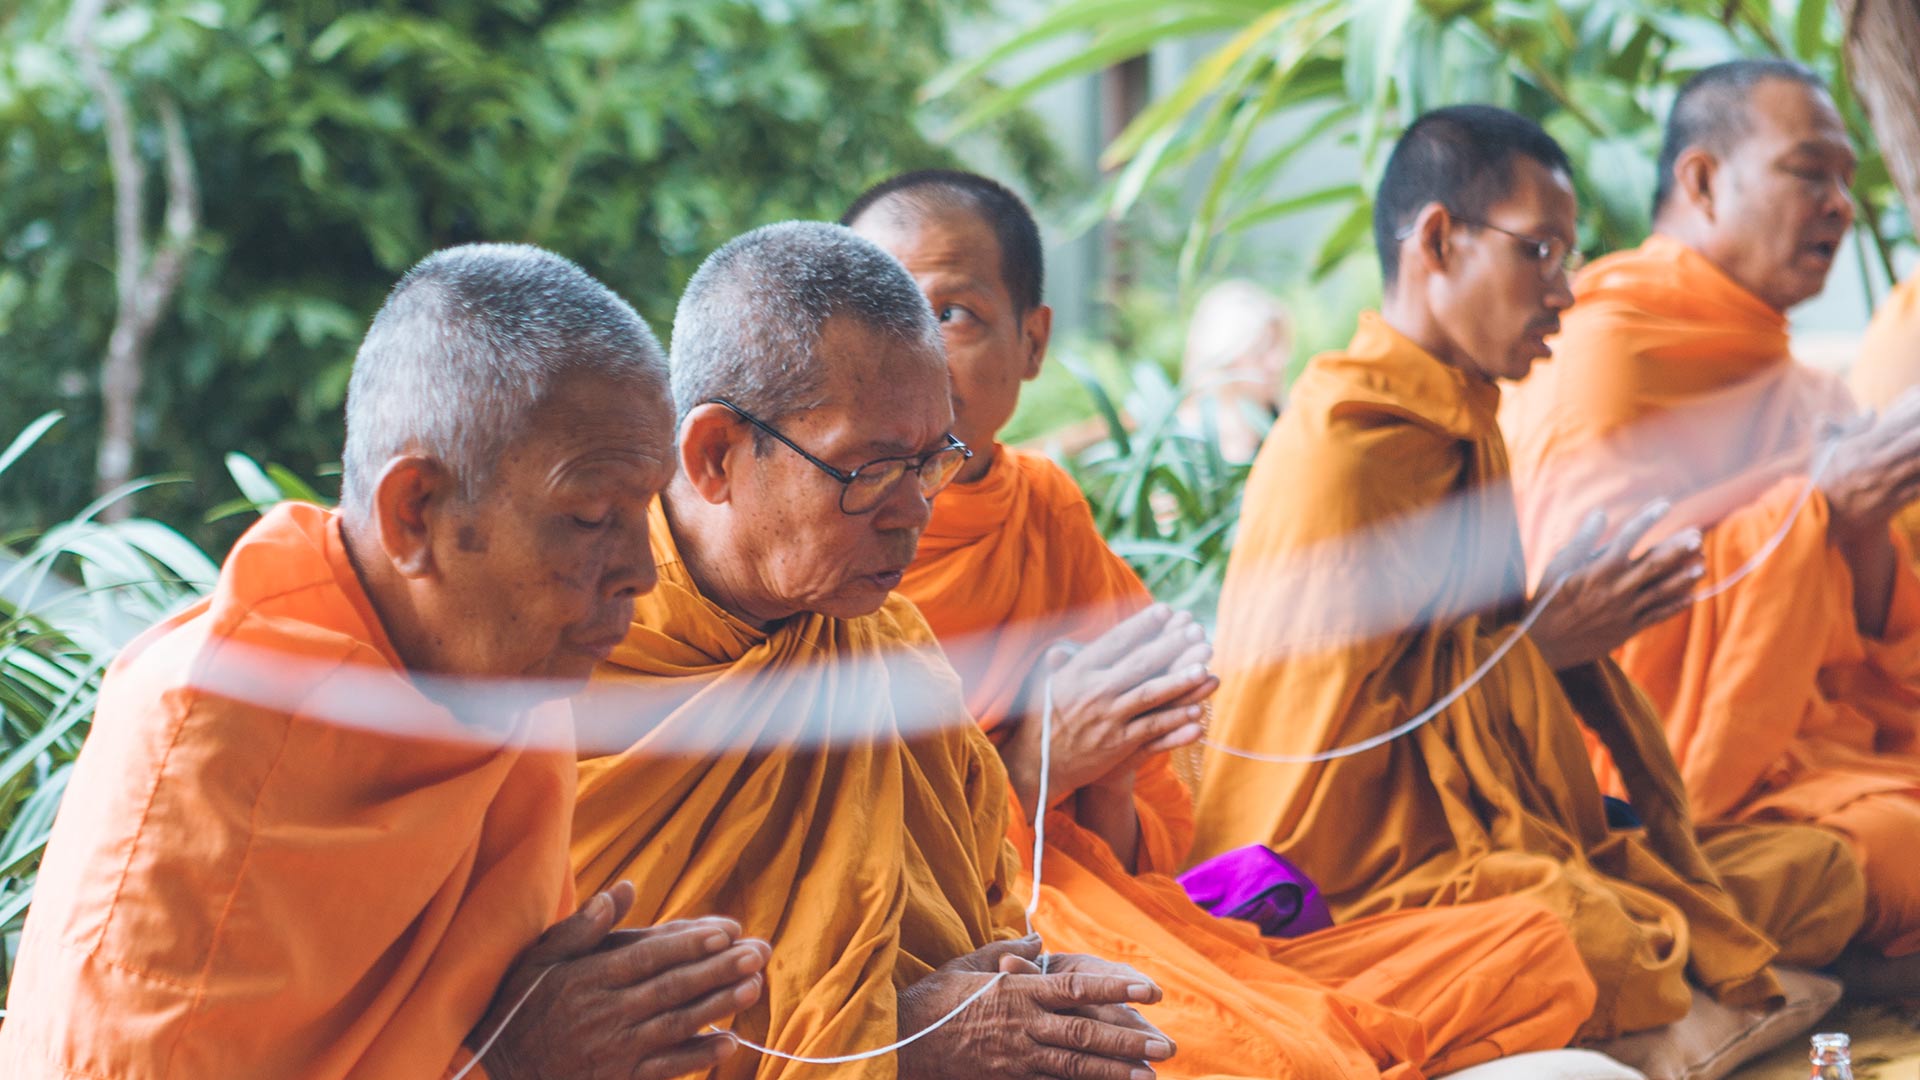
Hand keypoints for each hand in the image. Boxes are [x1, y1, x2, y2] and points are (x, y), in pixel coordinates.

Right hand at [480, 881, 769, 1079]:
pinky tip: (729, 1041)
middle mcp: (604, 1013)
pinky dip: (697, 1057)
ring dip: (717, 1007)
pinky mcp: (617, 1079)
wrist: (494, 1063)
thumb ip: (584, 924)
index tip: (726, 930)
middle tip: (758, 953)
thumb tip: (624, 888)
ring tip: (753, 986)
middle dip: (718, 970)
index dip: (688, 944)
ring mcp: (612, 1050)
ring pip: (673, 1025)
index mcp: (588, 978)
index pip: (647, 957)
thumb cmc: (520, 1000)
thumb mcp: (540, 955)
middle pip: (670, 988)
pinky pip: (663, 1069)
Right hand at [895, 937, 1172, 1079]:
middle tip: (1165, 1047)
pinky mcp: (1009, 1079)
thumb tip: (1036, 939)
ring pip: (1075, 1065)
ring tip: (1149, 1077)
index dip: (1117, 988)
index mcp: (1017, 991)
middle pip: (1085, 1033)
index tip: (1151, 990)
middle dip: (1129, 1041)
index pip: (1077, 987)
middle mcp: (1023, 1025)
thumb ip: (1007, 951)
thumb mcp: (967, 964)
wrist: (900, 1043)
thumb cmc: (932, 1000)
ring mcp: (1017, 1058)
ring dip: (1115, 1071)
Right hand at [1001, 605, 1216, 812]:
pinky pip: (1153, 730)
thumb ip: (1061, 661)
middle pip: (1140, 664)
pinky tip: (1198, 712)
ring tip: (1205, 667)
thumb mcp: (1045, 684)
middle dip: (1171, 645)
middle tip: (1196, 630)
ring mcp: (1108, 720)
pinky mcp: (1119, 745)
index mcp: (1078, 672)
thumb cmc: (1044, 718)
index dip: (1142, 625)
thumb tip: (1065, 641)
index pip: (1115, 642)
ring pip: (1151, 695)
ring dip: (1180, 680)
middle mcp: (1095, 693)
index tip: (1165, 610)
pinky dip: (1176, 721)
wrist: (1040, 765)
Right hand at [1529, 499, 1703, 669]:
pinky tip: (1692, 597)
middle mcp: (1616, 589)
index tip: (1665, 504)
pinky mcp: (1627, 629)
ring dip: (1684, 576)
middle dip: (1678, 549)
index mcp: (1598, 570)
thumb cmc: (1546, 602)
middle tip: (1696, 536)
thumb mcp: (1556, 567)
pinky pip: (1657, 616)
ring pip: (1662, 590)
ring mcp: (1624, 611)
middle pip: (1655, 564)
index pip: (1629, 537)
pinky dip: (1676, 606)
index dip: (1648, 519)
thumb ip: (1581, 540)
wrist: (1542, 646)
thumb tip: (1600, 513)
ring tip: (1702, 564)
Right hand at [1821, 388, 1919, 544]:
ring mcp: (1890, 486)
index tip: (1919, 401)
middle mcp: (1877, 467)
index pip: (1895, 426)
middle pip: (1914, 443)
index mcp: (1860, 450)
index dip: (1912, 413)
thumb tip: (1871, 410)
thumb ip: (1841, 425)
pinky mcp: (1900, 501)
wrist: (1828, 518)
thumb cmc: (1825, 477)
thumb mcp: (1823, 447)